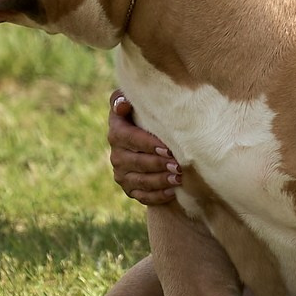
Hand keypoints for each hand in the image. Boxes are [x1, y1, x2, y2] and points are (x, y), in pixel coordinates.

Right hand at [107, 91, 179, 206]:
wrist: (150, 141)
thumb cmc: (147, 116)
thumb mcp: (137, 104)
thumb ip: (126, 99)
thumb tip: (123, 104)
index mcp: (117, 131)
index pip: (128, 137)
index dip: (147, 144)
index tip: (167, 147)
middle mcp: (116, 154)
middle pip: (135, 162)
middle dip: (158, 164)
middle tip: (178, 165)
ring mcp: (122, 174)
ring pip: (140, 180)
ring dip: (160, 180)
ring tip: (179, 178)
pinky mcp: (130, 189)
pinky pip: (142, 196)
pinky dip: (158, 195)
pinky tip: (173, 191)